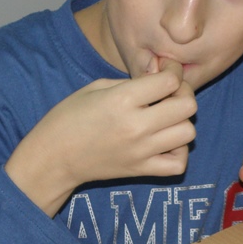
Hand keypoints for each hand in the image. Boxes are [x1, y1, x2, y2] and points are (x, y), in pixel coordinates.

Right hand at [5, 59, 195, 215]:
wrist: (53, 158)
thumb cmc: (69, 118)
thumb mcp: (95, 87)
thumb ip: (131, 82)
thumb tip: (159, 79)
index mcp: (122, 100)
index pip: (170, 82)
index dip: (173, 72)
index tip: (165, 73)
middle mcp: (136, 126)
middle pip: (187, 106)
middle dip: (183, 95)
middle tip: (169, 96)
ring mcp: (141, 151)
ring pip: (188, 133)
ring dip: (182, 123)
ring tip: (166, 120)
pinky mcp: (141, 170)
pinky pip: (178, 164)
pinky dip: (179, 152)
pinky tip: (166, 143)